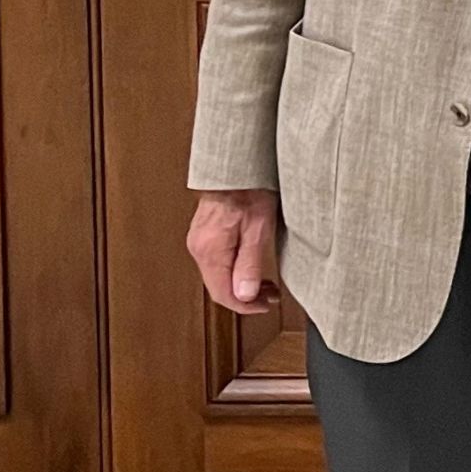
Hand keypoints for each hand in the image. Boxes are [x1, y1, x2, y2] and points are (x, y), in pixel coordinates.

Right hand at [187, 188, 281, 312]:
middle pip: (219, 287)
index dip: (246, 306)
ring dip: (241, 284)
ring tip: (266, 284)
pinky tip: (250, 267)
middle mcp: (199, 248)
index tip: (265, 306)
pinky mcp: (205, 234)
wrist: (236, 165)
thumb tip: (244, 296)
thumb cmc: (249, 189)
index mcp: (210, 250)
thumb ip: (250, 264)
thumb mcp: (258, 229)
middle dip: (246, 297)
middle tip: (270, 296)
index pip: (223, 294)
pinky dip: (234, 270)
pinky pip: (217, 262)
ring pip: (218, 275)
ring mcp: (199, 240)